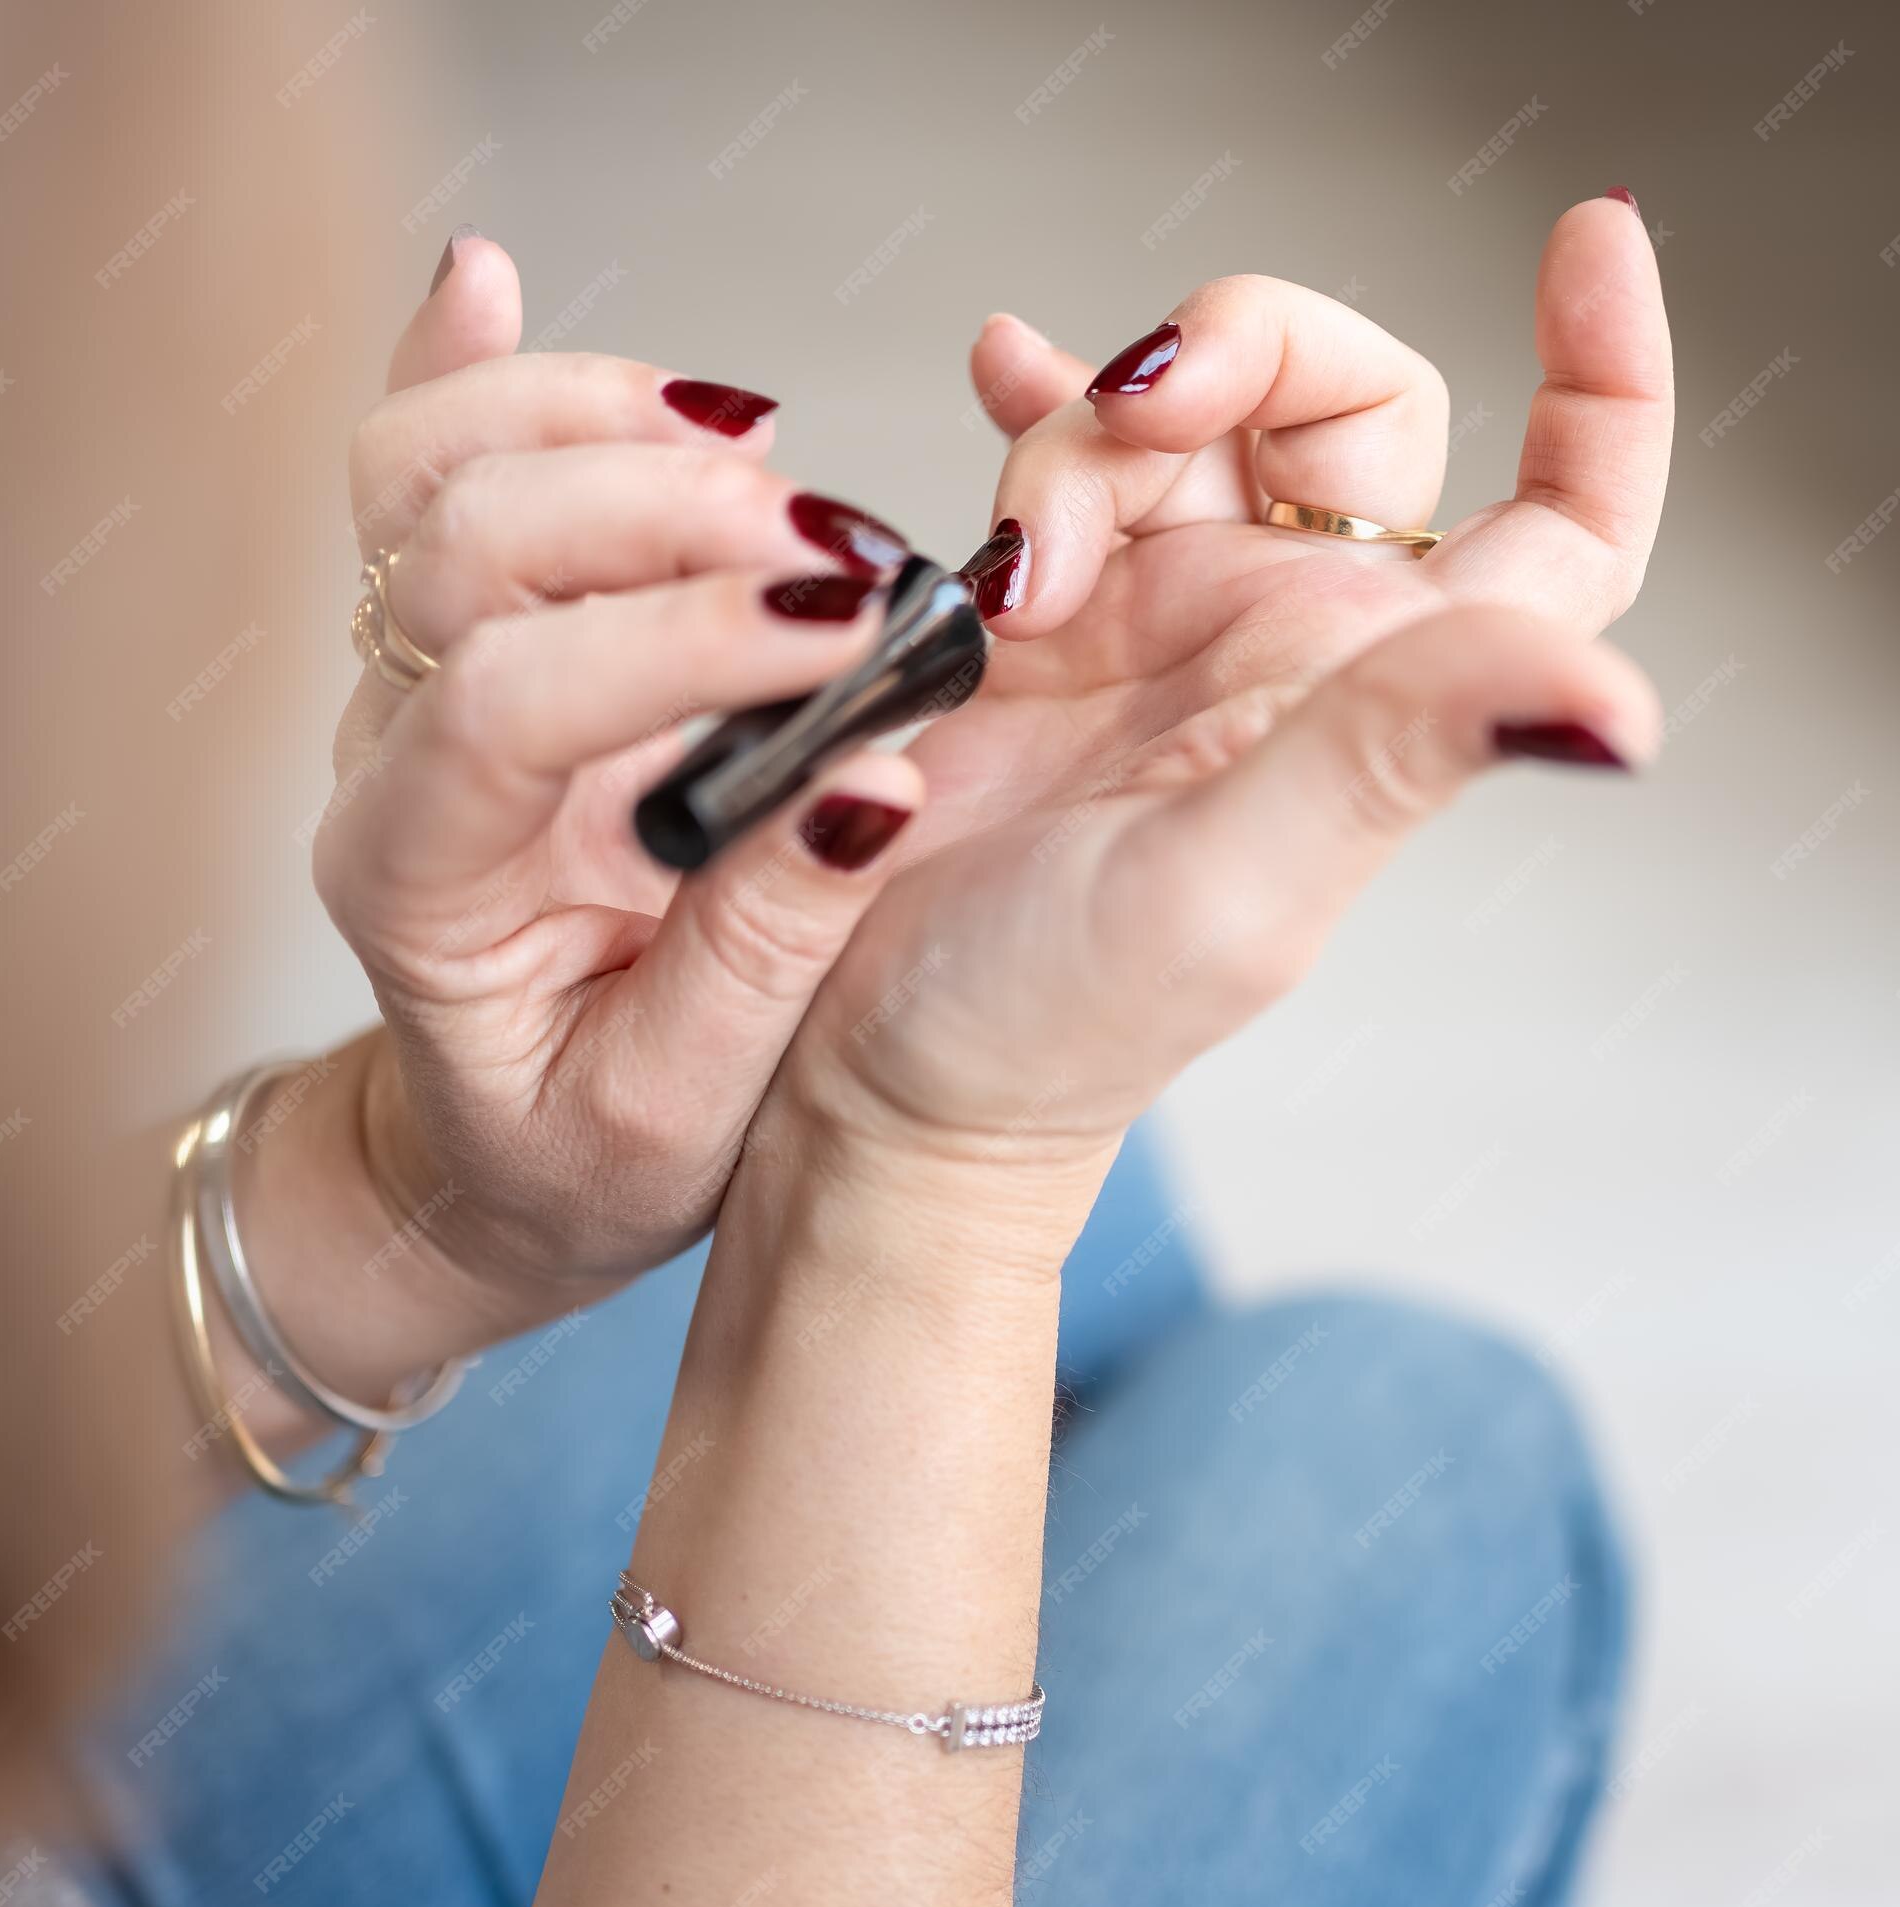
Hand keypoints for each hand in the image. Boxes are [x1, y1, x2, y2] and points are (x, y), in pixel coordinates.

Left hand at [316, 232, 933, 1314]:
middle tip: (833, 541)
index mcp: (418, 886)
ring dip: (590, 414)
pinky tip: (488, 276)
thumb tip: (875, 779)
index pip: (511, 702)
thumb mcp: (671, 1115)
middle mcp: (389, 757)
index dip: (680, 641)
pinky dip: (466, 368)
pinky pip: (421, 469)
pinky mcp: (465, 644)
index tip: (846, 632)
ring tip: (754, 445)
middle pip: (463, 541)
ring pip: (426, 470)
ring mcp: (412, 683)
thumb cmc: (572, 1152)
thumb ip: (762, 955)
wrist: (490, 1152)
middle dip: (659, 508)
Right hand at [770, 196, 1672, 1204]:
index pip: (1560, 520)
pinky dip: (1029, 404)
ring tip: (1008, 572)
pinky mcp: (1040, 620)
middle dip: (1250, 352)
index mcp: (1368, 700)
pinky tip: (993, 378)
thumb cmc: (1050, 1027)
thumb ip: (1394, 758)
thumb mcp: (1235, 891)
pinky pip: (1057, 457)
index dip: (1603, 384)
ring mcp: (1158, 622)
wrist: (880, 1069)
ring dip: (1086, 436)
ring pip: (1177, 422)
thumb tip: (1609, 706)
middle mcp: (1281, 646)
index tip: (1582, 256)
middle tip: (1144, 408)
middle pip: (1341, 402)